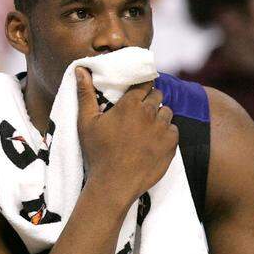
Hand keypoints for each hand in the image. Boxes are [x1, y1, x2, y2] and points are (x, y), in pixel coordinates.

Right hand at [76, 67, 178, 206]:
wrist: (114, 185)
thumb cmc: (97, 153)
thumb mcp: (86, 122)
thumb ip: (85, 94)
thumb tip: (80, 69)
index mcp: (131, 104)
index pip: (145, 82)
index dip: (142, 86)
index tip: (138, 92)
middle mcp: (150, 113)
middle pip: (158, 95)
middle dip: (150, 100)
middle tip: (139, 113)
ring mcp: (163, 129)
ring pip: (167, 112)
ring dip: (159, 116)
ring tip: (146, 128)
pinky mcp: (171, 145)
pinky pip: (174, 131)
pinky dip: (166, 133)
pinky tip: (153, 142)